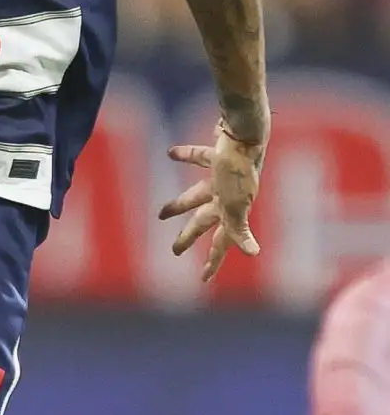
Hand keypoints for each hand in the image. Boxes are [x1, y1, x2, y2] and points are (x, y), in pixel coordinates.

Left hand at [158, 119, 265, 281]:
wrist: (248, 135)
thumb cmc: (240, 172)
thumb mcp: (237, 203)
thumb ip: (241, 228)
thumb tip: (254, 254)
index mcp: (233, 212)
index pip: (222, 242)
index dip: (214, 262)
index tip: (203, 280)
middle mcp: (228, 197)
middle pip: (205, 221)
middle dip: (191, 236)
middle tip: (175, 251)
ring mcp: (224, 178)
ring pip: (199, 194)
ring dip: (181, 204)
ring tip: (160, 215)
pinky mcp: (219, 155)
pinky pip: (200, 157)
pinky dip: (187, 155)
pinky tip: (171, 154)